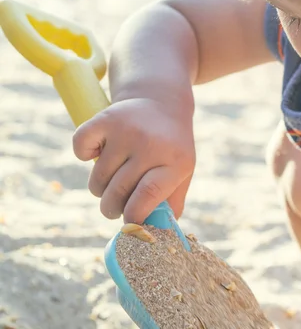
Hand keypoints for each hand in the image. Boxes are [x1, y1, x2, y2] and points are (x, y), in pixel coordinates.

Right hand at [72, 98, 195, 222]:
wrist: (162, 103)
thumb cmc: (171, 148)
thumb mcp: (182, 172)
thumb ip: (171, 203)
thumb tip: (156, 234)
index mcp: (176, 161)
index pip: (149, 194)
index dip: (134, 215)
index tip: (129, 223)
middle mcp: (151, 144)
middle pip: (118, 191)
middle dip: (112, 208)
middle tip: (114, 207)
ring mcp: (127, 130)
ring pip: (98, 178)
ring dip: (100, 187)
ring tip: (113, 178)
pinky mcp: (105, 118)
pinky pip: (80, 149)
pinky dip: (83, 154)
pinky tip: (101, 151)